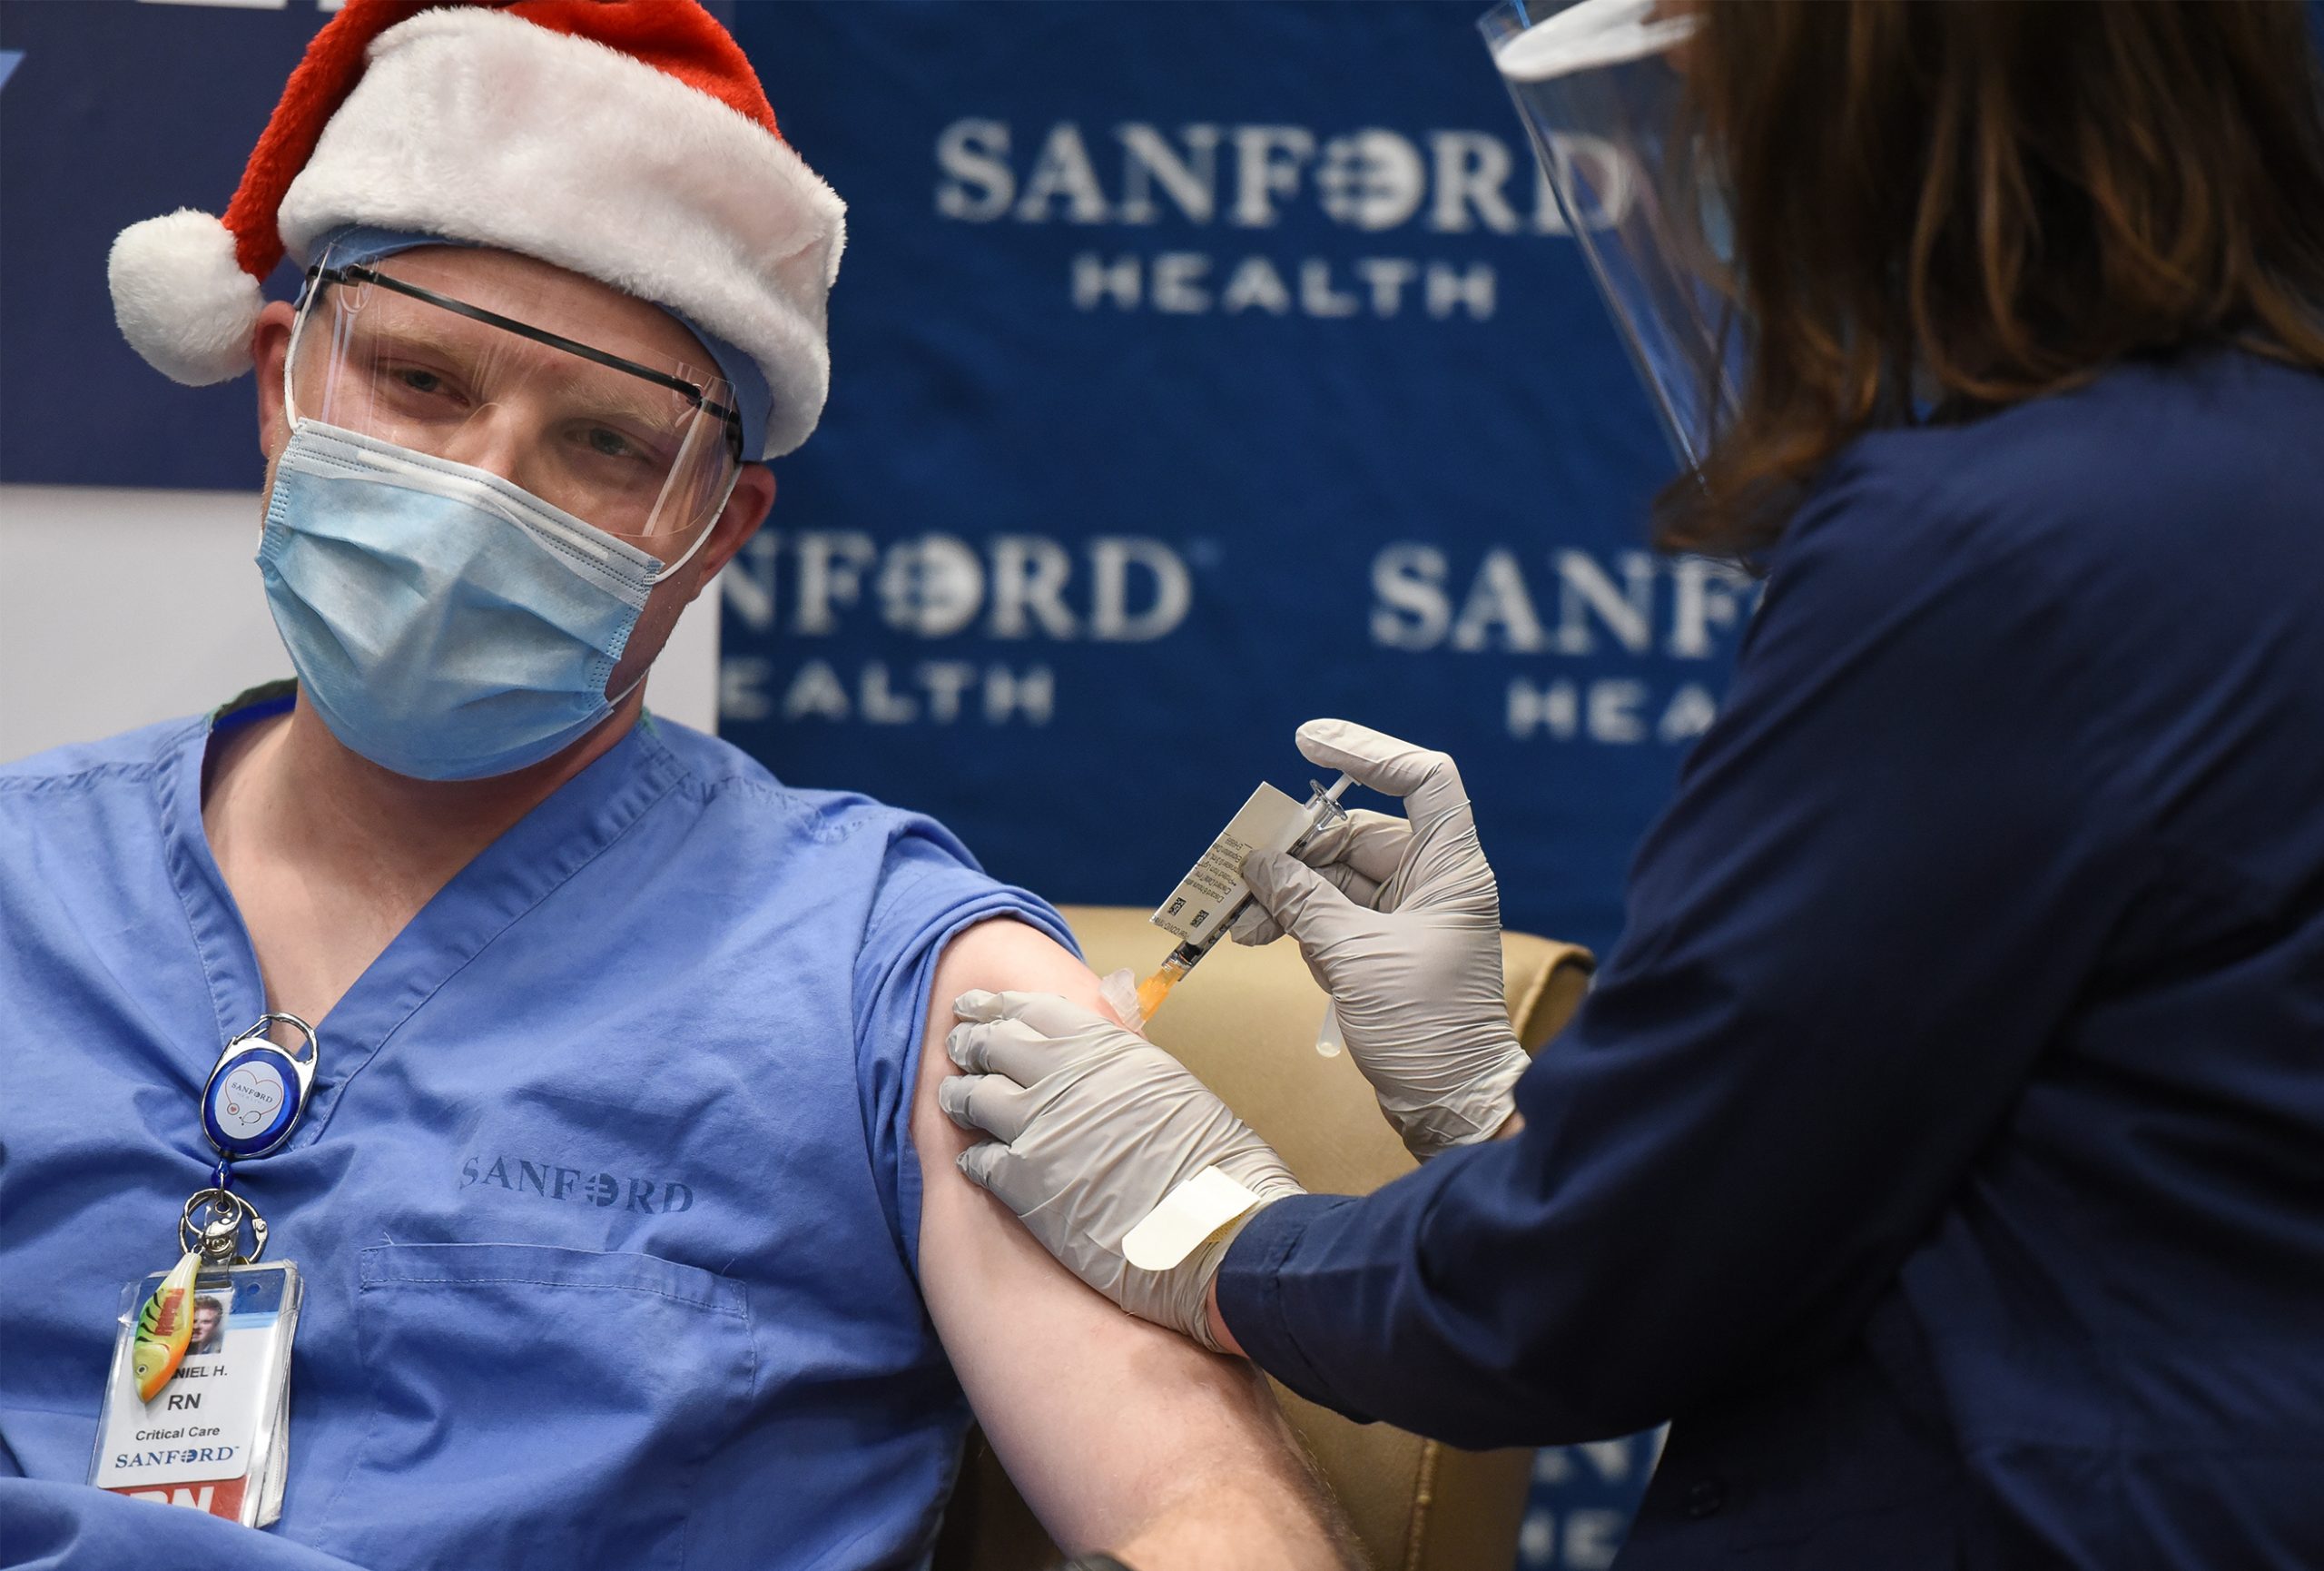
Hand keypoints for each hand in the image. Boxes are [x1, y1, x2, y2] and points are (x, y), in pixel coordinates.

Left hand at [940, 990, 1303, 1348]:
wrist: (1215, 1228)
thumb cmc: (1211, 1162)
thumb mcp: (1169, 1084)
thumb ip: (1121, 1063)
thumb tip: (1096, 1058)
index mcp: (1104, 1046)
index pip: (1032, 1008)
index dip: (998, 1005)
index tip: (980, 1005)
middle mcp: (1063, 1076)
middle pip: (992, 1044)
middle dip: (969, 1041)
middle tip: (959, 1045)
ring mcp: (1038, 1128)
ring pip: (972, 1096)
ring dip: (958, 1094)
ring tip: (952, 1097)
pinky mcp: (1024, 1184)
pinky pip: (977, 1159)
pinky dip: (972, 1156)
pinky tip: (973, 1160)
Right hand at [1231, 719, 1532, 1159]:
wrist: (1449, 1105)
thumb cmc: (1425, 1028)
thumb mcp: (1355, 957)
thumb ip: (1304, 903)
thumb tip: (1258, 863)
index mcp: (1450, 869)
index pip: (1423, 780)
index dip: (1369, 751)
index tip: (1307, 742)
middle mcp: (1431, 883)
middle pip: (1356, 833)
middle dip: (1295, 847)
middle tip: (1239, 862)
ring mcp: (1405, 916)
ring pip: (1332, 877)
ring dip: (1282, 890)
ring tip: (1237, 914)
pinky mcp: (1380, 949)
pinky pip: (1327, 913)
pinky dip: (1290, 919)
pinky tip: (1253, 933)